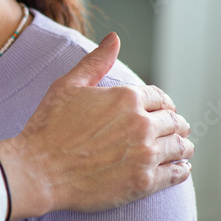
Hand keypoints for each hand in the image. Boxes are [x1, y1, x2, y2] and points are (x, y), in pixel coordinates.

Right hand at [0, 32, 192, 220]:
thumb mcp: (67, 86)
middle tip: (174, 131)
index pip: (160, 97)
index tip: (161, 111)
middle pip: (175, 122)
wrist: (38, 170)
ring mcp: (145, 154)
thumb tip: (114, 38)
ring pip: (181, 147)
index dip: (162, 104)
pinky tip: (177, 168)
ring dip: (182, 146)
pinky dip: (181, 169)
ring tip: (179, 149)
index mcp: (126, 97)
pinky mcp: (144, 182)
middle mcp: (141, 124)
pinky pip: (177, 174)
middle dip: (175, 125)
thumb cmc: (48, 127)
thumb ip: (95, 62)